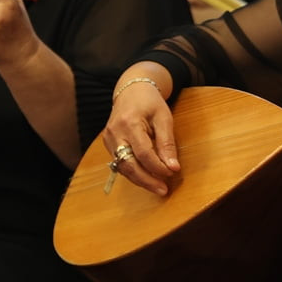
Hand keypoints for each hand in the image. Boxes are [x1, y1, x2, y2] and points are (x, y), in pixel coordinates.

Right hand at [101, 68, 178, 195]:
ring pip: (123, 168)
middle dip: (146, 180)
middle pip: (128, 164)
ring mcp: (108, 139)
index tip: (172, 172)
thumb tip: (173, 167)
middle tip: (163, 190)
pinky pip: (120, 164)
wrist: (131, 90)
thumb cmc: (149, 102)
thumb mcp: (163, 117)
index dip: (157, 166)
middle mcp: (114, 133)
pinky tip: (147, 178)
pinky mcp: (108, 144)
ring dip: (140, 180)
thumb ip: (167, 142)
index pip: (143, 152)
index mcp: (129, 123)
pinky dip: (134, 173)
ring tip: (158, 187)